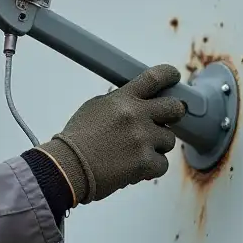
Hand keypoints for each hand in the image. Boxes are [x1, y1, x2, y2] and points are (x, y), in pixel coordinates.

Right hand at [35, 64, 186, 205]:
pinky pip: (162, 164)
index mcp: (122, 99)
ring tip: (136, 151)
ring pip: (169, 139)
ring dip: (156, 145)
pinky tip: (135, 167)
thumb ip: (118, 102)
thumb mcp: (94, 108)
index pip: (154, 77)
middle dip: (174, 113)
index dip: (169, 75)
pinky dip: (151, 168)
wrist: (68, 167)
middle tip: (166, 119)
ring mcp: (142, 139)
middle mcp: (135, 115)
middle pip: (174, 107)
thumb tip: (137, 101)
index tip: (174, 77)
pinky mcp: (145, 162)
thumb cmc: (77, 140)